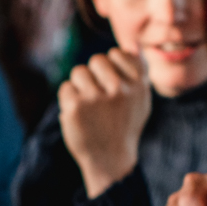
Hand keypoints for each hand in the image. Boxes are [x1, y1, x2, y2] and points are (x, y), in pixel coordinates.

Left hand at [58, 48, 151, 196]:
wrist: (110, 161)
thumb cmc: (124, 128)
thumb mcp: (140, 100)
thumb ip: (138, 72)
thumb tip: (133, 44)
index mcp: (138, 83)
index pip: (117, 53)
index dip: (110, 68)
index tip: (111, 86)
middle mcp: (119, 88)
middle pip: (96, 60)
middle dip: (93, 76)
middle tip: (97, 99)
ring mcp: (96, 97)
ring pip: (78, 72)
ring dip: (79, 87)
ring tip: (88, 107)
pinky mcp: (76, 107)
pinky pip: (65, 88)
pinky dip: (68, 100)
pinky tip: (77, 115)